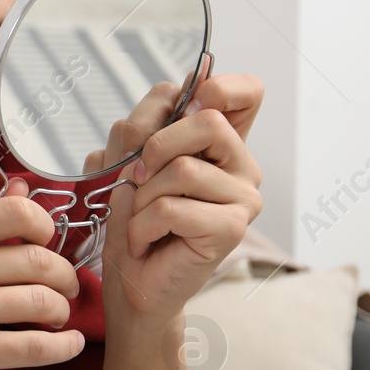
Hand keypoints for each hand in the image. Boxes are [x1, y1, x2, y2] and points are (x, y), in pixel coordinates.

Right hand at [0, 178, 84, 369]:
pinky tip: (68, 342)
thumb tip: (24, 187)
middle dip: (65, 276)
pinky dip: (63, 346)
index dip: (46, 227)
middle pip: (40, 259)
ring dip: (61, 311)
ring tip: (55, 316)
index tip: (47, 243)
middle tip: (66, 287)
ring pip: (43, 302)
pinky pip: (36, 346)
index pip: (17, 212)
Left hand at [99, 72, 264, 322]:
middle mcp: (240, 166)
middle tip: (138, 179)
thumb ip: (142, 127)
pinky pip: (172, 207)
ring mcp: (242, 198)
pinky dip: (141, 224)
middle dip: (154, 146)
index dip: (219, 87)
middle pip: (206, 120)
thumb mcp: (123, 163)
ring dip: (142, 195)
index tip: (185, 106)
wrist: (130, 282)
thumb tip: (173, 95)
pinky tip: (144, 240)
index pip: (246, 93)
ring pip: (183, 168)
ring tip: (140, 218)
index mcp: (218, 144)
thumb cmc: (129, 222)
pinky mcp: (231, 228)